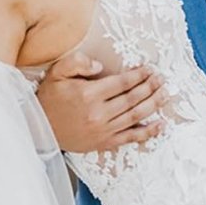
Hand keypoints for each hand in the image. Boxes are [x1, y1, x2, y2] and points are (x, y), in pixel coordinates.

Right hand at [36, 51, 166, 152]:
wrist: (40, 128)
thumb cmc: (50, 98)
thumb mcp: (57, 73)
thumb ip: (78, 62)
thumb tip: (100, 65)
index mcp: (89, 94)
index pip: (122, 83)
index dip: (139, 75)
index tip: (150, 69)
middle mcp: (99, 113)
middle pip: (133, 98)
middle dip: (150, 87)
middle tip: (162, 79)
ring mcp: (103, 130)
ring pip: (135, 116)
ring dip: (153, 104)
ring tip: (165, 94)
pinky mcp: (104, 143)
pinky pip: (131, 137)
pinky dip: (148, 132)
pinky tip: (161, 124)